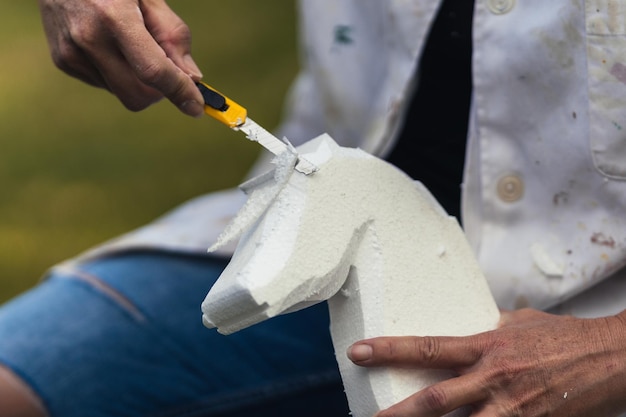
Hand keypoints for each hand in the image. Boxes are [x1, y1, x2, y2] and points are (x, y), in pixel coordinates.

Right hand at [38, 0, 204, 115]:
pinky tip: (110, 43)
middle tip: (168, 71)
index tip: (197, 106)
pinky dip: (118, 73)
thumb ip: (173, 35)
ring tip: (129, 41)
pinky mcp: (63, 61)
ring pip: (122, 93)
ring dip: (137, 79)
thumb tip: (192, 78)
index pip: (153, 71)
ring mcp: (71, 53)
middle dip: (160, 93)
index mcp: (114, 17)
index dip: (179, 92)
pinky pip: (105, 84)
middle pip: (137, 96)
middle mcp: (88, 39)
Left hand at [348, 308, 625, 415]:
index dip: (390, 350)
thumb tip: (467, 324)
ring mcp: (513, 408)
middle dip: (398, 414)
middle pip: (436, 400)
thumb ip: (489, 328)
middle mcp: (494, 378)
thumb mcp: (520, 323)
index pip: (429, 347)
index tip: (359, 352)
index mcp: (486, 346)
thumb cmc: (565, 337)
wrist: (613, 357)